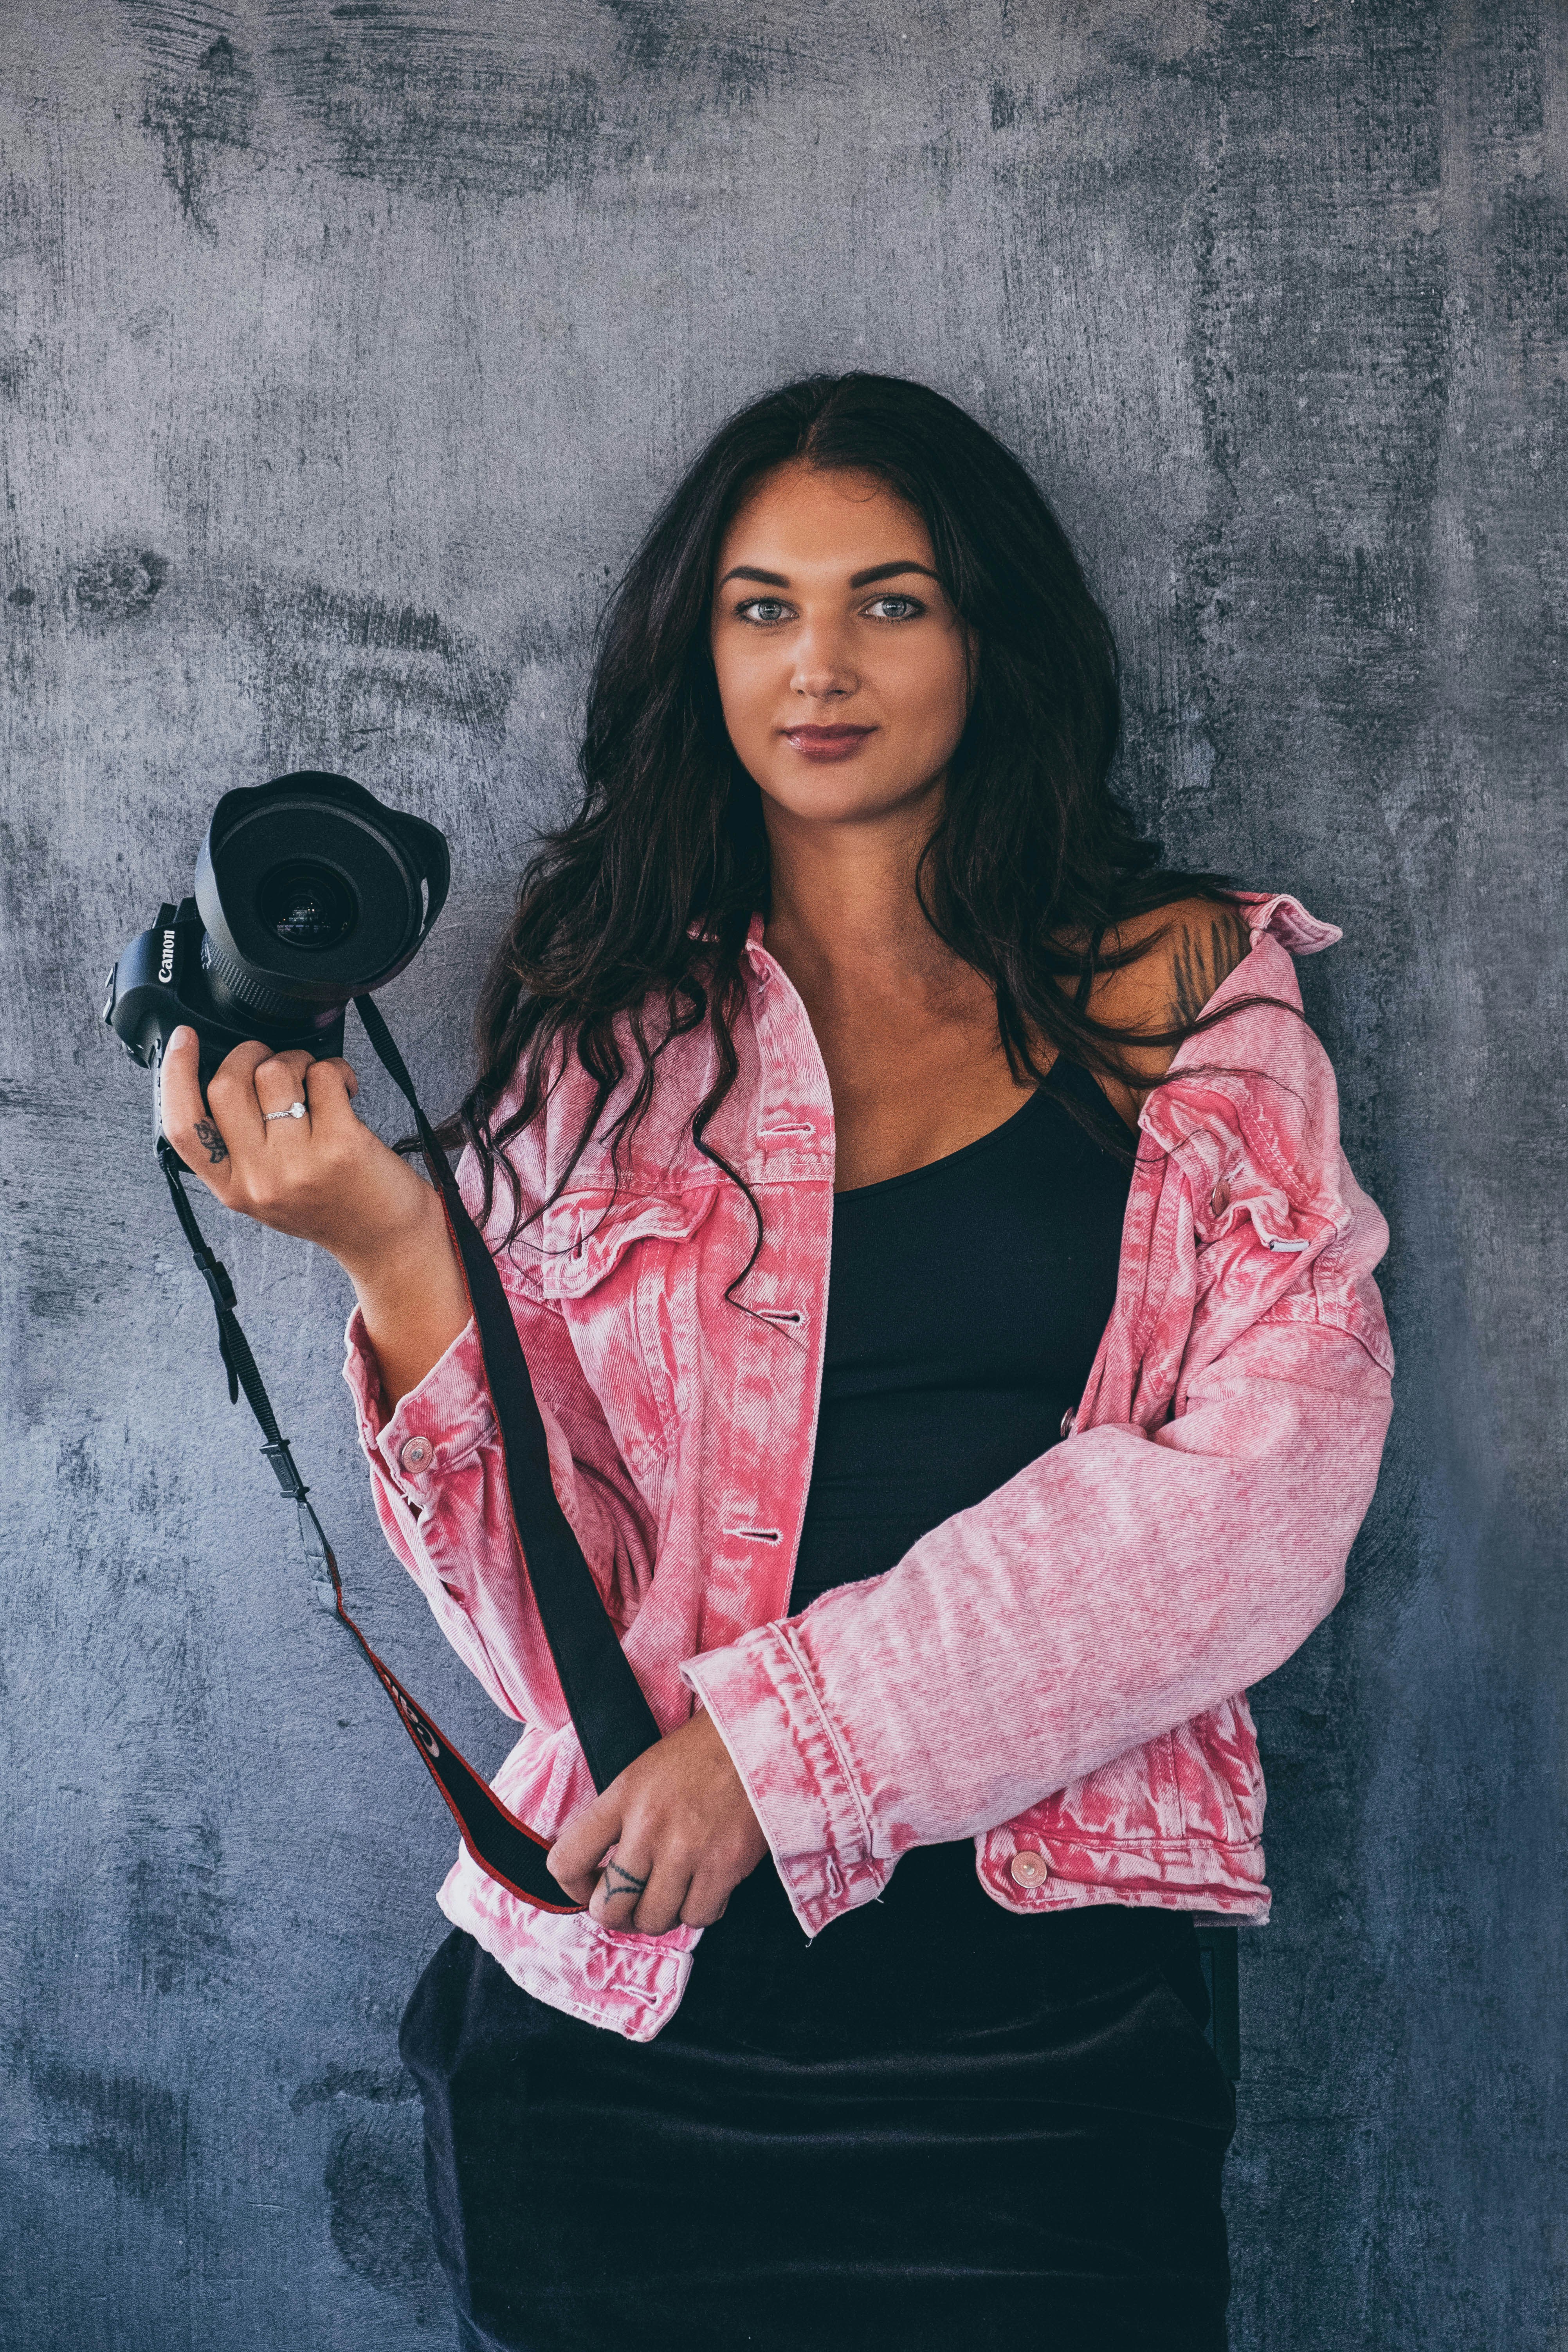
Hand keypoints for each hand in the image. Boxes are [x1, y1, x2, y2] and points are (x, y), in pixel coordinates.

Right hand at [158, 1025, 436, 1280]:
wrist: (386, 1241)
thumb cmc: (331, 1206)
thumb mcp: (266, 1190)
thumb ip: (239, 1146)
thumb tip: (230, 1076)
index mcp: (232, 1188)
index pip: (182, 1127)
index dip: (173, 1075)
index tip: (182, 1039)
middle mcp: (259, 1179)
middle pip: (226, 1086)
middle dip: (250, 1054)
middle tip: (275, 1060)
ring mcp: (298, 1163)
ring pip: (274, 1072)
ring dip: (297, 1059)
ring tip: (315, 1079)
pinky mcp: (340, 1145)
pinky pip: (322, 1076)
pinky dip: (336, 1070)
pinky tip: (346, 1089)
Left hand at [547, 1708, 768, 1934]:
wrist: (757, 1736)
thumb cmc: (698, 1755)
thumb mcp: (641, 1774)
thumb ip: (617, 1821)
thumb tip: (602, 1878)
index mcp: (622, 1797)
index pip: (566, 1862)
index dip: (572, 1888)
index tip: (591, 1886)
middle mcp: (649, 1827)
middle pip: (609, 1908)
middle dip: (616, 1916)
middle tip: (630, 1904)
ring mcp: (689, 1849)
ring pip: (654, 1921)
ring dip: (660, 1914)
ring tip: (670, 1894)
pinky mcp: (727, 1865)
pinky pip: (699, 1917)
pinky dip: (699, 1910)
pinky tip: (704, 1886)